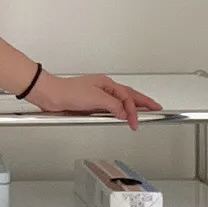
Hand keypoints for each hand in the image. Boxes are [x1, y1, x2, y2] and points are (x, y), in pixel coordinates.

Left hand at [28, 72, 162, 130]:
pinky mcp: (91, 104)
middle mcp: (104, 88)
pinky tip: (121, 116)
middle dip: (143, 102)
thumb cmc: (68, 92)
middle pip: (129, 95)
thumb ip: (113, 106)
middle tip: (156, 108)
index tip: (137, 122)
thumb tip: (124, 113)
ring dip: (132, 106)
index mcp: (107, 84)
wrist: (51, 96)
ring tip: (144, 111)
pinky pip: (110, 107)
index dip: (136, 110)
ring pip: (120, 101)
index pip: (128, 97)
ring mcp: (98, 95)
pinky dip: (119, 111)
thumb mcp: (96, 99)